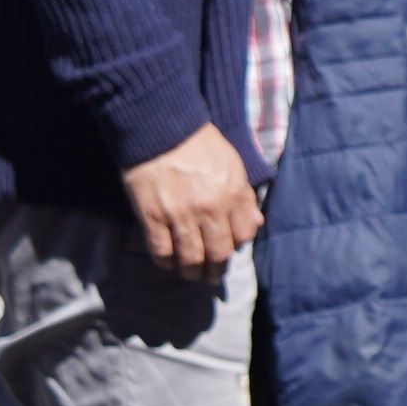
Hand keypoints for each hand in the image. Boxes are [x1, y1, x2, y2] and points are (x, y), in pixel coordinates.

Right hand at [123, 124, 262, 275]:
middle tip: (211, 275)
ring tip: (192, 274)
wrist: (159, 130)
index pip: (243, 236)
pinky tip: (170, 261)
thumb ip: (244, 196)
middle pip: (218, 253)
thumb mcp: (233, 165)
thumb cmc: (199, 145)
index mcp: (233, 194)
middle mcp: (209, 208)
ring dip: (192, 272)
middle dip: (216, 270)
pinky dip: (167, 262)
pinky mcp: (151, 217)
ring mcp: (179, 215)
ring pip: (190, 258)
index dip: (236, 245)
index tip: (229, 248)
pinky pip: (161, 251)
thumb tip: (255, 224)